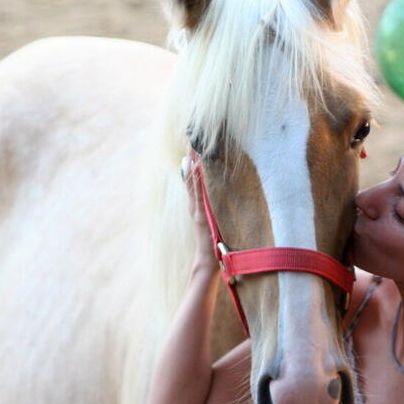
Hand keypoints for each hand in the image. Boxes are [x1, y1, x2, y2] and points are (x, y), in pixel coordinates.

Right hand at [182, 152, 216, 267]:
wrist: (207, 261)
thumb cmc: (212, 244)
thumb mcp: (211, 224)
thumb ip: (210, 213)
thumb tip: (213, 203)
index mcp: (197, 207)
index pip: (193, 182)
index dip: (192, 166)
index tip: (192, 149)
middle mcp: (194, 206)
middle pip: (190, 179)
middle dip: (190, 161)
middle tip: (190, 142)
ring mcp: (197, 210)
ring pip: (193, 184)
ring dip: (192, 167)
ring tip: (192, 150)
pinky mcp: (201, 215)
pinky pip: (199, 195)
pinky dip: (197, 182)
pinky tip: (197, 170)